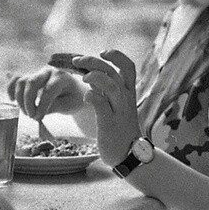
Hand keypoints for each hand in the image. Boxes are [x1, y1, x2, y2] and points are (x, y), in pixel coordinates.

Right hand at [7, 65, 85, 120]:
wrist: (74, 91)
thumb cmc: (73, 98)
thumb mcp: (69, 105)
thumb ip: (55, 106)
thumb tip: (38, 111)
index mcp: (61, 77)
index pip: (48, 90)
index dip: (41, 105)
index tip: (38, 118)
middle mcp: (48, 71)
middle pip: (31, 82)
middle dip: (28, 101)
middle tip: (31, 116)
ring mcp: (38, 73)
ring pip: (22, 81)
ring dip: (20, 98)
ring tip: (27, 113)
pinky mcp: (30, 77)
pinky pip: (16, 80)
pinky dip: (11, 89)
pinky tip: (12, 100)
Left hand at [73, 50, 141, 166]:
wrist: (131, 157)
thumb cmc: (120, 131)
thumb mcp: (117, 107)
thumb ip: (107, 92)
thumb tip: (93, 77)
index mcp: (128, 93)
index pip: (128, 66)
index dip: (116, 55)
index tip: (103, 52)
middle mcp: (126, 99)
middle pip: (114, 72)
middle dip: (94, 62)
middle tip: (77, 61)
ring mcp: (119, 111)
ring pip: (111, 86)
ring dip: (95, 77)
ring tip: (83, 78)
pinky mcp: (110, 124)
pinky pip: (101, 105)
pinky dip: (92, 97)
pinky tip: (85, 98)